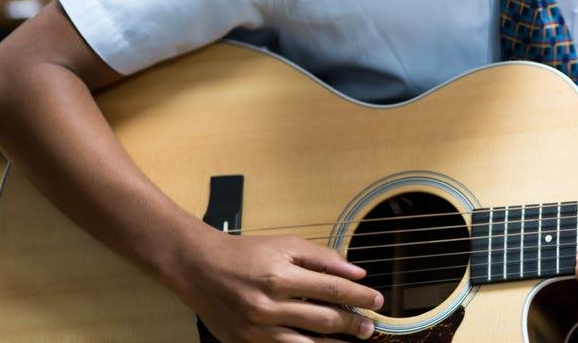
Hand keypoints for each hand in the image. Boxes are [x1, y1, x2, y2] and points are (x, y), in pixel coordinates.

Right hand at [173, 229, 383, 341]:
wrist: (199, 268)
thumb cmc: (247, 253)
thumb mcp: (286, 245)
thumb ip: (324, 258)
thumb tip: (358, 273)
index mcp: (280, 277)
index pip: (332, 290)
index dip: (359, 297)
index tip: (378, 300)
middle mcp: (268, 306)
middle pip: (323, 320)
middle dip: (352, 324)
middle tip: (370, 326)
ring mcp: (256, 330)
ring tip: (352, 342)